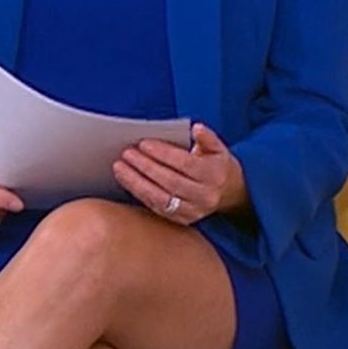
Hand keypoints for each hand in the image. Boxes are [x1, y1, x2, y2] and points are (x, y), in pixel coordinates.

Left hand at [113, 123, 246, 224]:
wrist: (229, 194)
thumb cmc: (216, 166)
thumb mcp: (218, 149)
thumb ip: (207, 137)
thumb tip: (196, 128)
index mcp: (214, 175)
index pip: (185, 164)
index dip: (163, 154)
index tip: (143, 144)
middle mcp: (205, 196)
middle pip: (170, 181)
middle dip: (145, 167)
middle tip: (126, 153)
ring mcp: (193, 211)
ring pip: (161, 198)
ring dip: (136, 182)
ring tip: (119, 167)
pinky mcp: (182, 220)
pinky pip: (157, 208)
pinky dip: (140, 194)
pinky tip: (126, 181)